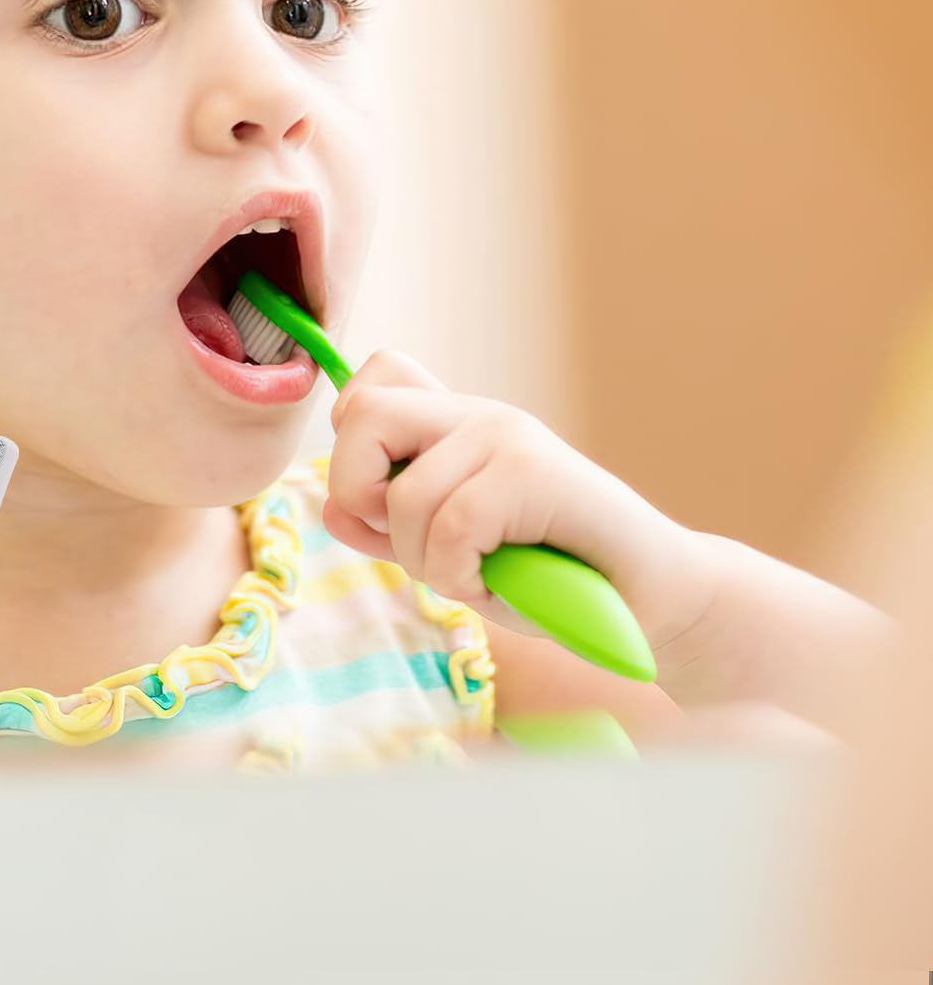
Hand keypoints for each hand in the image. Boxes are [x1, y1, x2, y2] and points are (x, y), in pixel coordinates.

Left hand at [322, 349, 720, 650]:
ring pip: (404, 495)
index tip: (385, 505)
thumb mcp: (453, 554)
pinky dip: (461, 576)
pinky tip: (501, 585)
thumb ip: (392, 528)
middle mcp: (477, 414)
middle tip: (412, 543)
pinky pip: (450, 526)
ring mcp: (506, 435)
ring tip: (478, 576)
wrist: (653, 600)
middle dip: (359, 493)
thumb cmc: (552, 578)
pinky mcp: (533, 469)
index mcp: (454, 422)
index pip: (368, 384)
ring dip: (426, 562)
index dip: (351, 448)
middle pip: (362, 413)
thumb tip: (330, 509)